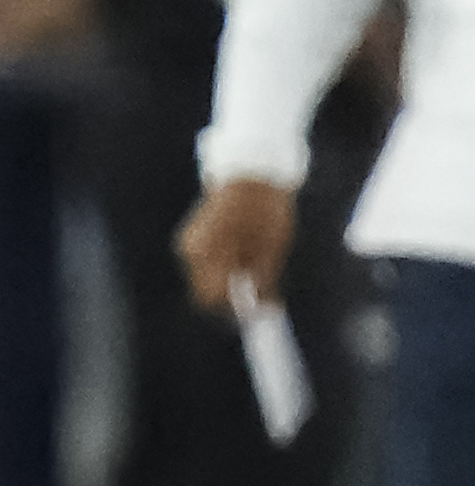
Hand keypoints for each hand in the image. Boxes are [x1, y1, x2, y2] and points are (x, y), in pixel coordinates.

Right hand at [175, 177, 296, 316]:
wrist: (254, 171)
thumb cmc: (267, 206)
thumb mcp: (274, 245)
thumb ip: (264, 280)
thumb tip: (262, 311)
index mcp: (211, 250)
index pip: (212, 297)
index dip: (233, 310)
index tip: (255, 315)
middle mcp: (192, 249)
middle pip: (205, 292)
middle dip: (231, 297)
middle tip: (260, 294)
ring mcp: (189, 243)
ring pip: (205, 279)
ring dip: (228, 280)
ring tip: (255, 263)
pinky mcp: (192, 238)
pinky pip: (206, 263)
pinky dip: (224, 265)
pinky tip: (243, 252)